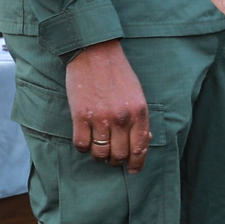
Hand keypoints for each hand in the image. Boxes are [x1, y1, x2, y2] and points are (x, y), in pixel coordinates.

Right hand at [66, 40, 149, 171]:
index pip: (140, 148)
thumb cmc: (117, 73)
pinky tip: (85, 140)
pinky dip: (83, 147)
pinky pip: (81, 145)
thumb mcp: (137, 94)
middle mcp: (122, 118)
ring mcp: (101, 118)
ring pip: (100, 153)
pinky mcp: (81, 116)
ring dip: (99, 156)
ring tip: (98, 149)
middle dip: (116, 161)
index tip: (132, 170)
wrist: (94, 52)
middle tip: (112, 158)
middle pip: (119, 155)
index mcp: (139, 112)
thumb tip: (143, 142)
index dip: (136, 164)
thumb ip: (140, 118)